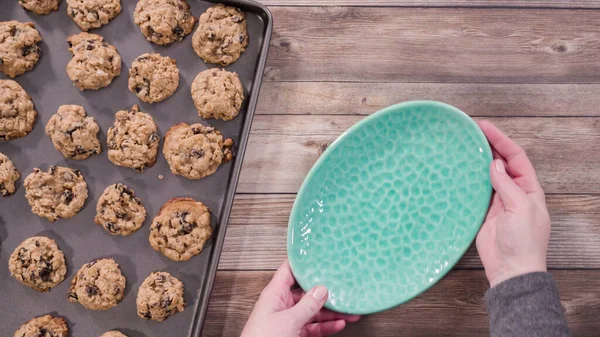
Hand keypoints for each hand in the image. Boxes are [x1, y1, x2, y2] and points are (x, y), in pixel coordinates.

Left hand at [241, 260, 360, 336]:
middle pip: (306, 292)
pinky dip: (326, 326)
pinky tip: (339, 324)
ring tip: (349, 311)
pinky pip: (313, 326)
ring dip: (331, 312)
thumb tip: (321, 290)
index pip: (290, 270)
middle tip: (342, 289)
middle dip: (325, 292)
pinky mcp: (293, 333)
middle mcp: (281, 304)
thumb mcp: (289, 320)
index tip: (320, 257)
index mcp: (275, 294)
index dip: (304, 262)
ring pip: (313, 311)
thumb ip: (307, 305)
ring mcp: (288, 319)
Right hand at [476, 120, 550, 287]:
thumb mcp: (520, 207)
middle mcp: (514, 191)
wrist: (510, 269)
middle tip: (471, 131)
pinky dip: (469, 179)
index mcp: (529, 188)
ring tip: (464, 145)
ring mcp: (498, 201)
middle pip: (502, 162)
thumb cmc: (523, 241)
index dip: (501, 140)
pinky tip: (460, 170)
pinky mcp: (484, 211)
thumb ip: (506, 184)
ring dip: (478, 160)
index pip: (516, 157)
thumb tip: (495, 163)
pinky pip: (476, 190)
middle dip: (489, 145)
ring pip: (488, 174)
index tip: (484, 127)